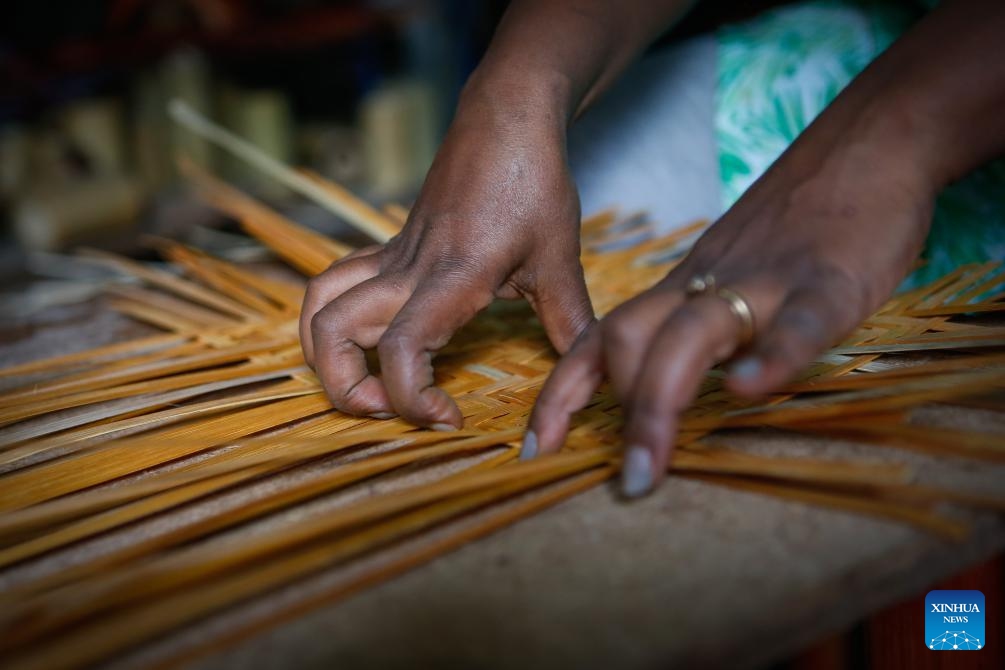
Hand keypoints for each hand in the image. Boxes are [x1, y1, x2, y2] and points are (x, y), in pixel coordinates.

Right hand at [300, 104, 592, 428]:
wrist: (504, 119)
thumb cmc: (534, 184)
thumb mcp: (560, 260)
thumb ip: (570, 325)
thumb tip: (586, 382)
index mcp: (453, 277)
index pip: (403, 349)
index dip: (412, 398)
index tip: (448, 416)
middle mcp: (408, 270)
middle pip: (331, 331)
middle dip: (345, 388)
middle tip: (393, 407)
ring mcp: (391, 257)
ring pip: (318, 304)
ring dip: (326, 354)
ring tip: (368, 382)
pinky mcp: (387, 248)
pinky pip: (336, 283)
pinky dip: (334, 320)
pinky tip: (371, 339)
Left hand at [525, 114, 936, 495]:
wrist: (870, 143)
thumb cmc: (799, 217)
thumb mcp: (729, 270)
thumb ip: (699, 324)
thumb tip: (670, 387)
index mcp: (682, 288)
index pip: (601, 338)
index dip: (561, 395)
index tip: (537, 448)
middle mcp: (707, 284)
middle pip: (628, 338)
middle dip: (613, 412)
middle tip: (626, 481)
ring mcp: (764, 281)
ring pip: (692, 334)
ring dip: (658, 404)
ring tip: (647, 469)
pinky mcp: (829, 281)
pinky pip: (796, 321)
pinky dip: (770, 357)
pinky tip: (748, 390)